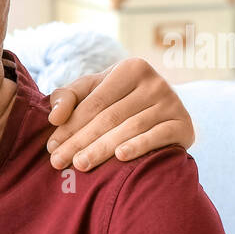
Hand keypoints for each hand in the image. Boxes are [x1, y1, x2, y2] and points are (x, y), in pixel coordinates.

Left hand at [45, 57, 194, 171]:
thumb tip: (54, 117)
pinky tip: (120, 157)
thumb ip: (67, 98)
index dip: (70, 125)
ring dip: (102, 148)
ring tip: (79, 165)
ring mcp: (172, 103)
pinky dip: (139, 146)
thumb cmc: (117, 102)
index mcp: (131, 68)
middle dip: (80, 141)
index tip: (50, 147)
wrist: (161, 117)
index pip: (94, 102)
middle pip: (109, 117)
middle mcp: (155, 82)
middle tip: (58, 162)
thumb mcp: (91, 92)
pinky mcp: (183, 124)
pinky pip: (158, 136)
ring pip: (130, 128)